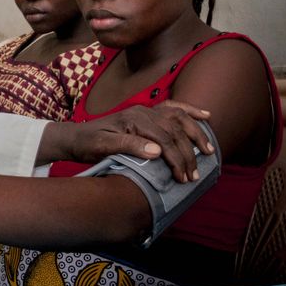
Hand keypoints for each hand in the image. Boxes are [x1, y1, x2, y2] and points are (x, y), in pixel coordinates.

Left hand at [40, 100, 213, 182]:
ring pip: (179, 118)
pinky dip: (190, 111)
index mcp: (133, 119)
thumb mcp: (102, 147)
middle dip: (188, 153)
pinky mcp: (147, 113)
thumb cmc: (88, 144)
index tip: (182, 177)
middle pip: (174, 130)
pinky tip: (206, 116)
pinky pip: (173, 109)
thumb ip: (128, 146)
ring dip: (196, 134)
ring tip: (209, 151)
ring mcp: (146, 110)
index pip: (163, 138)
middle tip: (194, 175)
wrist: (76, 137)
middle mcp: (142, 111)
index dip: (176, 158)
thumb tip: (156, 151)